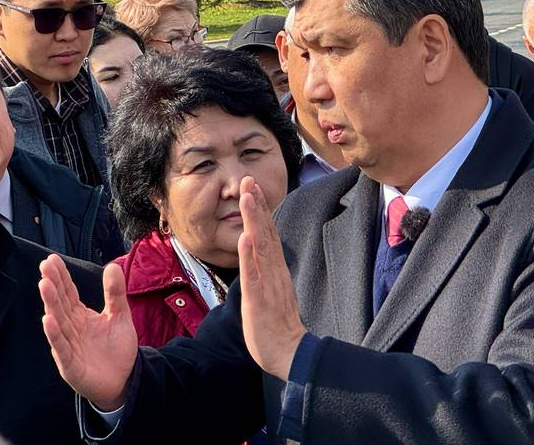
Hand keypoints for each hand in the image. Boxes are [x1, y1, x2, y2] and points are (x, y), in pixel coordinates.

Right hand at [39, 254, 137, 410]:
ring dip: (51, 304)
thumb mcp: (120, 315)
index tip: (52, 259)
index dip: (61, 277)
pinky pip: (61, 348)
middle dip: (53, 285)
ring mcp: (68, 346)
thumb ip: (115, 293)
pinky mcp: (70, 364)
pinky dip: (54, 334)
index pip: (68, 293)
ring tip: (44, 285)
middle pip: (60, 303)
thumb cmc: (117, 348)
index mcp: (80, 316)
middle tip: (45, 266)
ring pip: (58, 322)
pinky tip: (47, 320)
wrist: (124, 379)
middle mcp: (70, 328)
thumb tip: (112, 265)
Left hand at [238, 177, 306, 380]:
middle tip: (248, 180)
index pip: (267, 233)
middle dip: (255, 205)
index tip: (252, 187)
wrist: (289, 353)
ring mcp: (267, 283)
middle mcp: (273, 271)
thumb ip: (267, 271)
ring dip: (253, 220)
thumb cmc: (277, 325)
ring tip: (246, 197)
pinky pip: (253, 274)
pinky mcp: (259, 299)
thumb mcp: (271, 291)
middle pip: (265, 232)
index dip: (259, 210)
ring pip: (260, 246)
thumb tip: (260, 253)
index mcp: (275, 269)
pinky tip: (244, 237)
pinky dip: (249, 255)